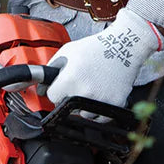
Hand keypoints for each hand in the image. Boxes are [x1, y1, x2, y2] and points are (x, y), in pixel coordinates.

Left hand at [45, 8, 162, 108]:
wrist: (123, 46)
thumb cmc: (95, 47)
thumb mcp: (67, 51)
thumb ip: (51, 69)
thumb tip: (40, 86)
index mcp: (71, 79)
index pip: (52, 97)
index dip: (55, 89)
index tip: (61, 85)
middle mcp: (85, 92)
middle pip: (67, 107)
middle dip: (68, 96)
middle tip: (79, 82)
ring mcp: (101, 99)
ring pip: (83, 114)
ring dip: (83, 105)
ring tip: (91, 87)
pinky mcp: (115, 103)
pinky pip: (100, 117)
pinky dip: (98, 110)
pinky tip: (99, 95)